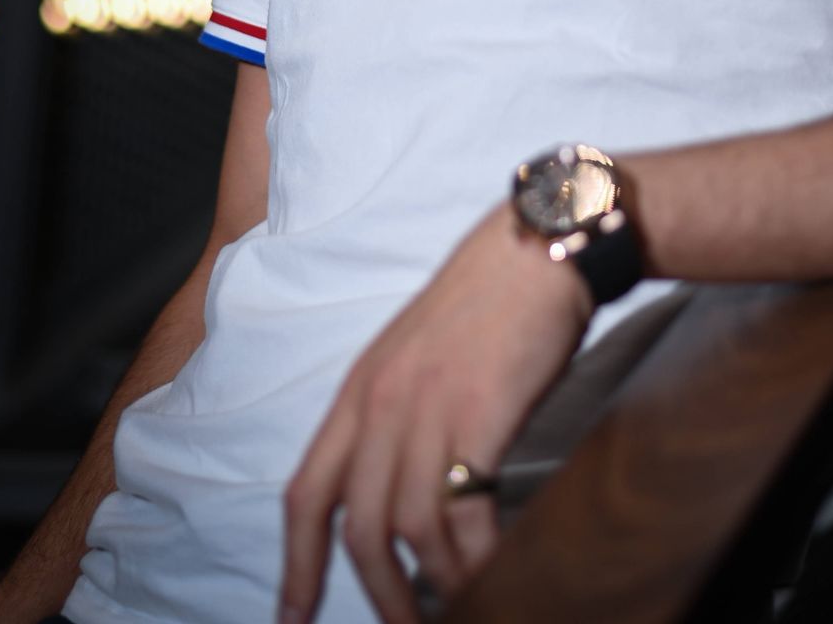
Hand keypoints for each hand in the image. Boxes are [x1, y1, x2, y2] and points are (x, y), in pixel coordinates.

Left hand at [278, 202, 592, 622]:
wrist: (540, 246)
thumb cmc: (491, 300)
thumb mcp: (421, 353)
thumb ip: (400, 411)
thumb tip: (403, 484)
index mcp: (361, 389)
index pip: (307, 492)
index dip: (295, 564)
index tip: (292, 617)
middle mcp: (382, 402)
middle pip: (355, 527)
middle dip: (376, 596)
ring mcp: (428, 408)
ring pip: (405, 531)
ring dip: (428, 587)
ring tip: (455, 608)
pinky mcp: (479, 414)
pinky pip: (463, 514)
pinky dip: (474, 559)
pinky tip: (491, 571)